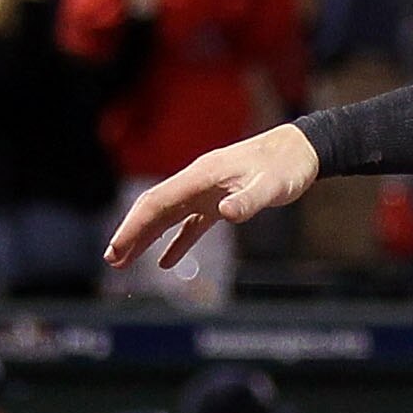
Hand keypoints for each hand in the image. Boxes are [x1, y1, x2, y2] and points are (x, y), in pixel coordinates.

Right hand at [105, 124, 320, 270]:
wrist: (301, 151)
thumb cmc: (286, 167)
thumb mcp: (272, 186)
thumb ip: (248, 201)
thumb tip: (225, 214)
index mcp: (201, 176)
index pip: (157, 202)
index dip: (134, 226)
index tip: (117, 248)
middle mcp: (197, 182)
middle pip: (155, 209)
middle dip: (131, 233)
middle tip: (112, 260)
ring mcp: (207, 192)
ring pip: (168, 216)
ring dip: (146, 238)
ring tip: (126, 260)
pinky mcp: (220, 201)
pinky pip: (191, 223)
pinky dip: (177, 241)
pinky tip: (167, 261)